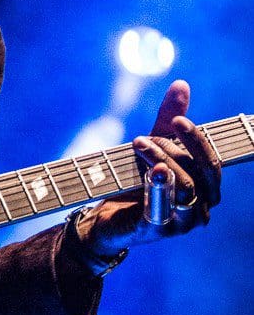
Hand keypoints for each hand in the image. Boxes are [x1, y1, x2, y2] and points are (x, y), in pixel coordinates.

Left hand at [75, 80, 221, 260]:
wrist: (104, 219)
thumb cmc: (134, 182)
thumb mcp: (152, 146)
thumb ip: (167, 119)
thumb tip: (181, 84)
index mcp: (205, 188)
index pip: (212, 161)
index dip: (197, 140)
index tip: (177, 119)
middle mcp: (200, 207)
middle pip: (204, 174)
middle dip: (179, 148)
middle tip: (149, 134)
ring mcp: (182, 222)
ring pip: (186, 187)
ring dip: (162, 161)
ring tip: (140, 144)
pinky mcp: (158, 230)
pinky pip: (164, 208)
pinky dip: (159, 188)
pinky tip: (151, 172)